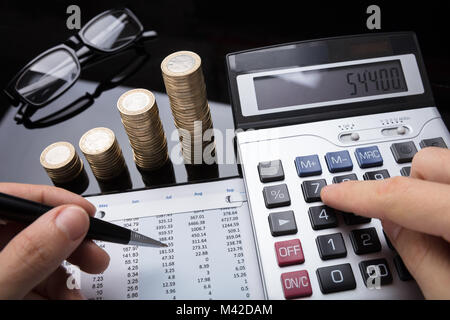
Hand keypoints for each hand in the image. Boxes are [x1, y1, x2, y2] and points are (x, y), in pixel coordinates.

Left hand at [0, 183, 109, 298]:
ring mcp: (6, 268)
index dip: (54, 200)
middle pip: (38, 227)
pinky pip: (46, 281)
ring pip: (47, 257)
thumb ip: (31, 253)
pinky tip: (71, 298)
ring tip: (80, 292)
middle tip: (94, 253)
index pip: (15, 197)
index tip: (86, 212)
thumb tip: (72, 218)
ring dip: (73, 273)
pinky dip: (65, 289)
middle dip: (74, 241)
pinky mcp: (17, 288)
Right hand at [321, 147, 449, 299]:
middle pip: (427, 163)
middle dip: (405, 187)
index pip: (399, 196)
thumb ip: (419, 256)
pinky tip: (447, 223)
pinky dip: (445, 195)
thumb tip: (390, 222)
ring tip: (433, 226)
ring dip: (429, 190)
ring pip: (447, 166)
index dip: (356, 195)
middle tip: (401, 221)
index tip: (332, 194)